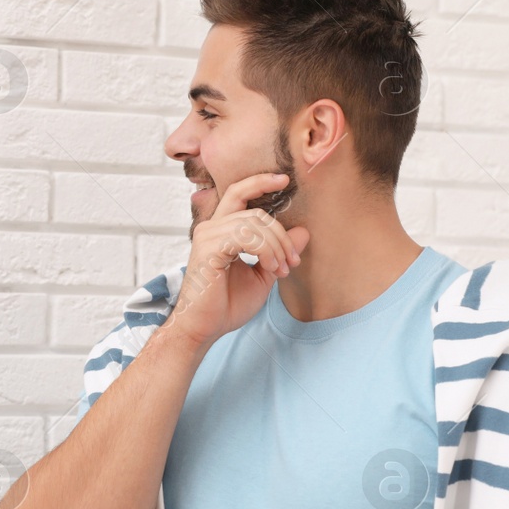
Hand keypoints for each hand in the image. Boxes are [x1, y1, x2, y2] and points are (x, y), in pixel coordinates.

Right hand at [166, 172, 308, 349]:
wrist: (204, 329)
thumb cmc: (227, 304)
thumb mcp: (262, 275)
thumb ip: (279, 252)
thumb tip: (303, 231)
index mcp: (220, 230)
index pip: (238, 193)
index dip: (260, 182)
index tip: (284, 180)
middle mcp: (211, 228)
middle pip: (256, 213)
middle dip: (281, 236)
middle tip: (291, 263)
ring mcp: (207, 237)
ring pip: (254, 223)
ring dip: (276, 247)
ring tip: (280, 270)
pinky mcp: (208, 249)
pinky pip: (245, 236)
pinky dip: (265, 251)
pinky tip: (269, 268)